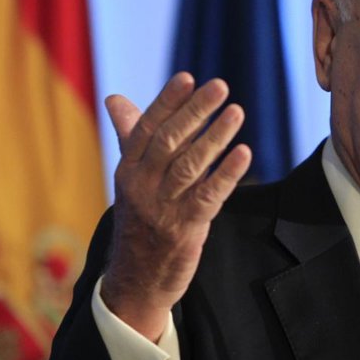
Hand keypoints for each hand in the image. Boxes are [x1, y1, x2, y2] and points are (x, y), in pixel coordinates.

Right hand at [100, 72, 251, 340]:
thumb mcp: (130, 179)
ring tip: (237, 112)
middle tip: (220, 86)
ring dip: (215, 137)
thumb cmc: (139, 221)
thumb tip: (116, 98)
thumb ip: (130, 137)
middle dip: (195, 111)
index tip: (188, 77)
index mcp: (127, 170)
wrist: (134, 282)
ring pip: (190, 166)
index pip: (147, 128)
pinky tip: (243, 154)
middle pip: (169, 142)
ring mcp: (162, 209)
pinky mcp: (184, 230)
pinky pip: (208, 197)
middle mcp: (141, 186)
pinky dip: (226, 174)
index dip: (167, 102)